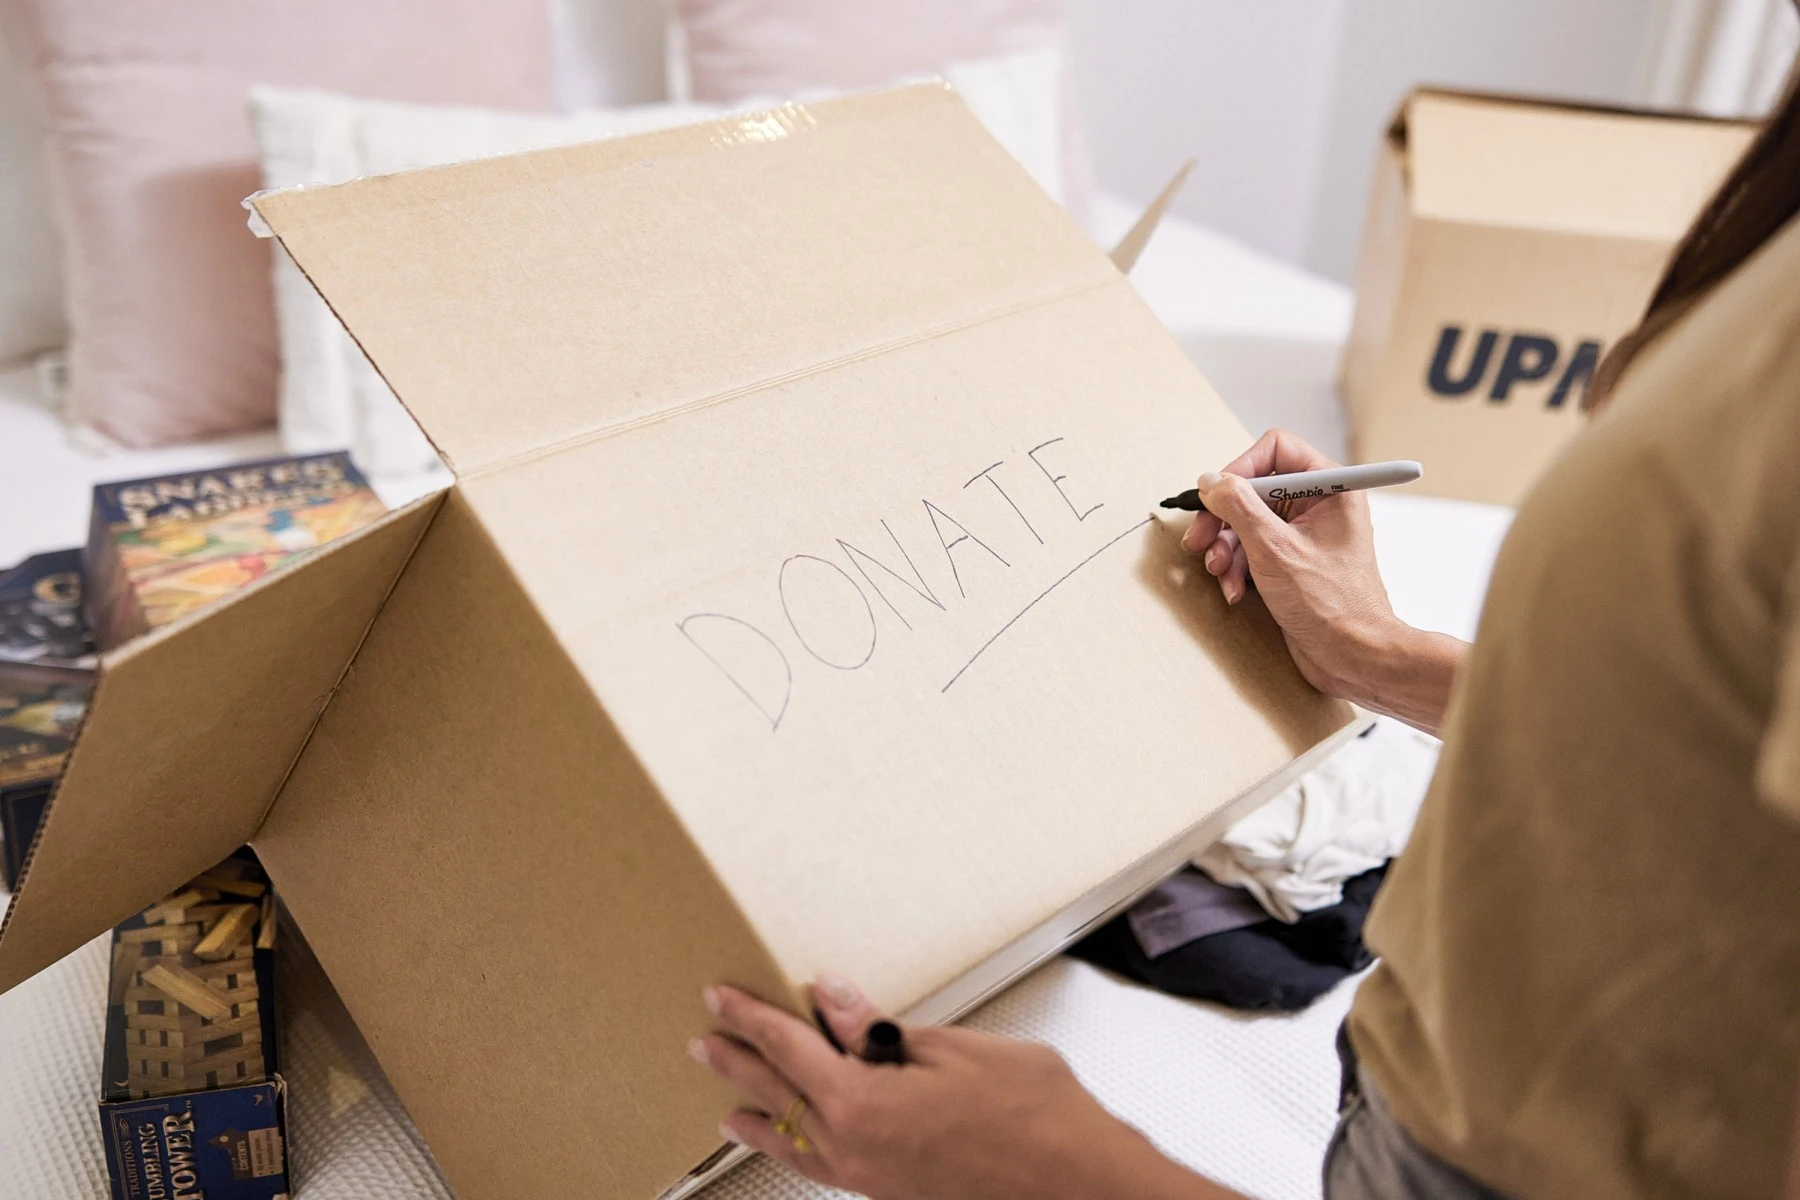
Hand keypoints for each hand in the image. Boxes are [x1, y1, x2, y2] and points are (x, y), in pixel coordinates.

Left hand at [691, 978, 1232, 1199]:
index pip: (788, 1047)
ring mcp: (871, 1176)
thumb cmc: (1036, 1118)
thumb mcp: (955, 1049)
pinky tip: (795, 1144)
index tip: (722, 997)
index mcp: (863, 1103)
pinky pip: (823, 1166)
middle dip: (738, 1062)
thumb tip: (833, 1001)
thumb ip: (880, 1030)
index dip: (751, 1016)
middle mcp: (856, 1147)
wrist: (1079, 1186)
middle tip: (706, 1039)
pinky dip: (795, 1149)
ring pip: (796, 1138)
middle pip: (779, 1093)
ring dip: (758, 1111)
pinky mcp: (891, 1191)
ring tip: (726, 1101)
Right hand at [1179, 429, 1464, 734]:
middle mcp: (1320, 504)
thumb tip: (1211, 481)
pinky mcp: (1292, 562)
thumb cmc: (1333, 605)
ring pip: (1247, 522)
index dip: (1239, 468)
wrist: (1354, 657)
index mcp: (1331, 487)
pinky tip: (1235, 590)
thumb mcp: (1274, 549)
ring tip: (1220, 573)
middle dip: (1223, 518)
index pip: (1276, 449)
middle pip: (1254, 489)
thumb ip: (1238, 507)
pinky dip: (1237, 568)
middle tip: (1198, 539)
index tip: (1215, 496)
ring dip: (1226, 549)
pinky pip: (1252, 550)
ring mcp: (1305, 534)